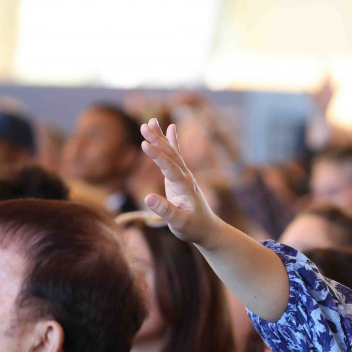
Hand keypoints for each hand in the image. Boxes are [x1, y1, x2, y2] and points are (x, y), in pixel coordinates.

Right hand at [138, 118, 222, 246]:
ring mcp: (183, 176)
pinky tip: (171, 128)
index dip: (158, 156)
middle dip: (157, 140)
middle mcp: (186, 177)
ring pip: (172, 153)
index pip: (170, 168)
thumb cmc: (193, 228)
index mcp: (185, 187)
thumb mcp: (179, 223)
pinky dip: (171, 142)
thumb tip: (148, 197)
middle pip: (171, 155)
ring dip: (161, 137)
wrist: (207, 229)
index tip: (144, 144)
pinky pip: (174, 157)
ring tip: (151, 121)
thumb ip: (165, 211)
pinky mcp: (179, 177)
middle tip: (144, 126)